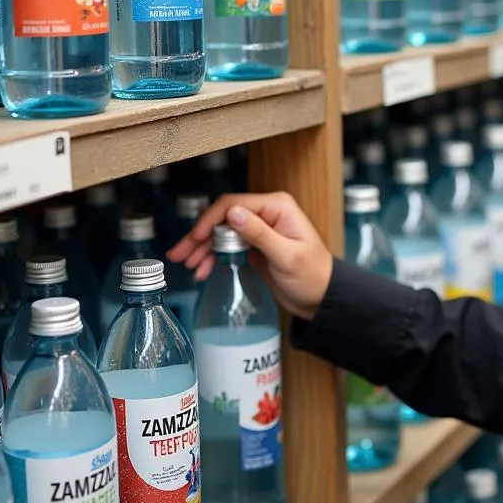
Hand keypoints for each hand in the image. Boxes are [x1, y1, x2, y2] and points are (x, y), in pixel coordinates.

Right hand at [167, 192, 333, 321]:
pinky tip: (203, 270)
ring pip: (221, 232)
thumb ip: (260, 233)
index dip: (209, 220)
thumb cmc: (313, 276)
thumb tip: (233, 213)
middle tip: (180, 255)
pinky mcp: (255, 245)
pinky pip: (227, 245)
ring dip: (202, 248)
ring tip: (189, 266)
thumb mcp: (287, 256)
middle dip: (199, 236)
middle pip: (222, 217)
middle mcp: (267, 213)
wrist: (322, 298)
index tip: (194, 239)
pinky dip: (213, 256)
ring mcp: (260, 229)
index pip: (233, 204)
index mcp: (277, 207)